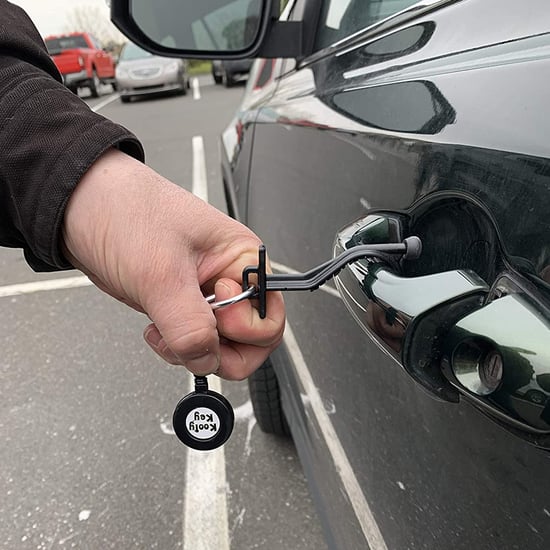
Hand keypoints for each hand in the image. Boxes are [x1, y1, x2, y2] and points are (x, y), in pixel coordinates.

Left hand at [62, 148, 284, 379]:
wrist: (83, 209)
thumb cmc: (126, 212)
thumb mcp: (161, 272)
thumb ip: (190, 325)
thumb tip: (208, 358)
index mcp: (242, 259)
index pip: (269, 316)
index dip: (243, 328)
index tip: (213, 314)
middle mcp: (230, 279)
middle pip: (252, 340)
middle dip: (221, 350)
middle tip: (190, 340)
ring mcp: (206, 296)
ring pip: (222, 347)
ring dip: (193, 352)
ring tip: (165, 331)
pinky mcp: (183, 306)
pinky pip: (195, 343)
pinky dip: (177, 349)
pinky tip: (157, 330)